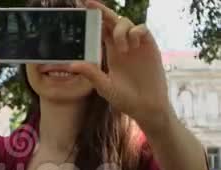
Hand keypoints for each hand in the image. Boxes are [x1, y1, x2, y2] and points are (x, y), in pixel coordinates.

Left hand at [68, 1, 174, 133]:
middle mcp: (121, 45)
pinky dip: (136, 32)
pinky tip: (133, 44)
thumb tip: (72, 65)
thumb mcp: (105, 87)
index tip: (80, 6)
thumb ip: (91, 74)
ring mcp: (136, 45)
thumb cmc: (125, 99)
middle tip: (88, 3)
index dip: (92, 18)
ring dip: (120, 31)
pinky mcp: (150, 47)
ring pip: (125, 23)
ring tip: (123, 50)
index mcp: (109, 52)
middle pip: (110, 21)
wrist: (147, 107)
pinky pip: (142, 29)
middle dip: (101, 10)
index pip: (99, 30)